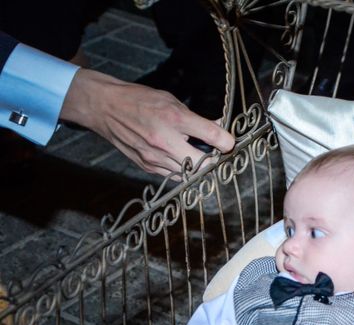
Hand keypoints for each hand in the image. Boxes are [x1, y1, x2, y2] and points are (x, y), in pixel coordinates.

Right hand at [60, 69, 234, 175]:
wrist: (106, 108)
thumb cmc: (140, 101)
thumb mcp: (171, 101)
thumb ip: (196, 118)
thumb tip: (218, 128)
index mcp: (174, 118)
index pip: (211, 135)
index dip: (226, 142)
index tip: (229, 143)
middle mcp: (165, 140)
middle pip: (203, 163)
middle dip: (213, 161)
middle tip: (215, 154)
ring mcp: (155, 157)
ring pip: (189, 173)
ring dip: (198, 167)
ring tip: (197, 155)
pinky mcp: (148, 166)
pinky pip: (174, 175)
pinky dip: (182, 170)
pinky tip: (181, 159)